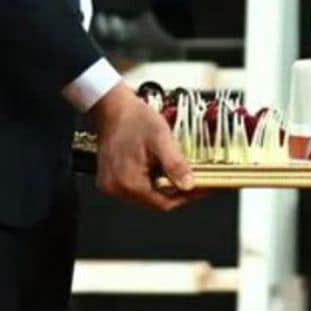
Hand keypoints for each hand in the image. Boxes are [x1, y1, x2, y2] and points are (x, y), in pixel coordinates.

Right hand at [88, 83, 196, 210]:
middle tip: (190, 174)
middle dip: (174, 188)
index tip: (200, 187)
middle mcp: (116, 188)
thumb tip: (188, 185)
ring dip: (162, 183)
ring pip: (146, 194)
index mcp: (129, 182)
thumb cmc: (133, 118)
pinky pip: (136, 186)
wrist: (112, 106)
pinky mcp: (110, 179)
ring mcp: (111, 184)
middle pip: (155, 200)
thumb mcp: (161, 138)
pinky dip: (150, 178)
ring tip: (171, 165)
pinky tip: (155, 164)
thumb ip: (174, 164)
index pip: (164, 203)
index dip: (185, 196)